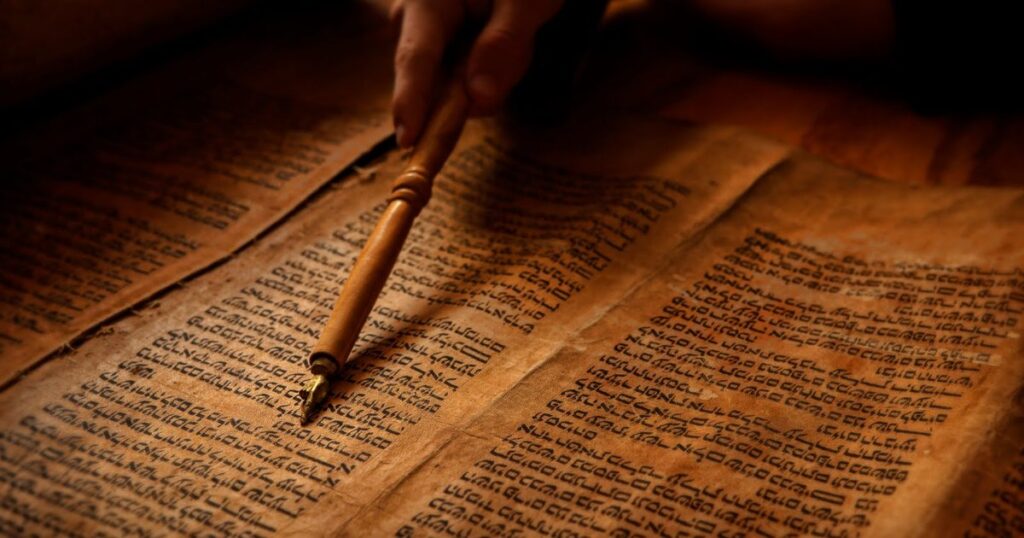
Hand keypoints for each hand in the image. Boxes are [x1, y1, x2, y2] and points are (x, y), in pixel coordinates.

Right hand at [390, 0, 563, 146]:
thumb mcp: (524, 1)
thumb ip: (503, 43)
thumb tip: (477, 98)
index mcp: (424, 3)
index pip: (415, 59)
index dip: (411, 103)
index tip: (407, 141)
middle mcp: (413, 26)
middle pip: (441, 85)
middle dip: (487, 79)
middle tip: (522, 42)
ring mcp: (426, 47)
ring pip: (461, 92)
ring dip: (498, 74)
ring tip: (517, 34)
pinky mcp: (440, 62)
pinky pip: (469, 89)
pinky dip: (495, 75)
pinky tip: (506, 46)